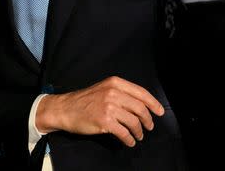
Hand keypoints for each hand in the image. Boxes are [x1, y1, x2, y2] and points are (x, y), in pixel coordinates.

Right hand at [35, 76, 164, 147]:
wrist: (64, 109)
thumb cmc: (84, 100)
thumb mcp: (103, 89)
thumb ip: (121, 93)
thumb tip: (141, 105)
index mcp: (114, 83)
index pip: (141, 92)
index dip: (153, 103)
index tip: (160, 112)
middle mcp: (113, 93)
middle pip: (140, 108)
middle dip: (148, 120)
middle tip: (149, 127)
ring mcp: (109, 107)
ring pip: (134, 122)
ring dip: (139, 132)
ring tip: (138, 136)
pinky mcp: (104, 121)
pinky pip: (124, 133)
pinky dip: (129, 139)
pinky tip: (129, 141)